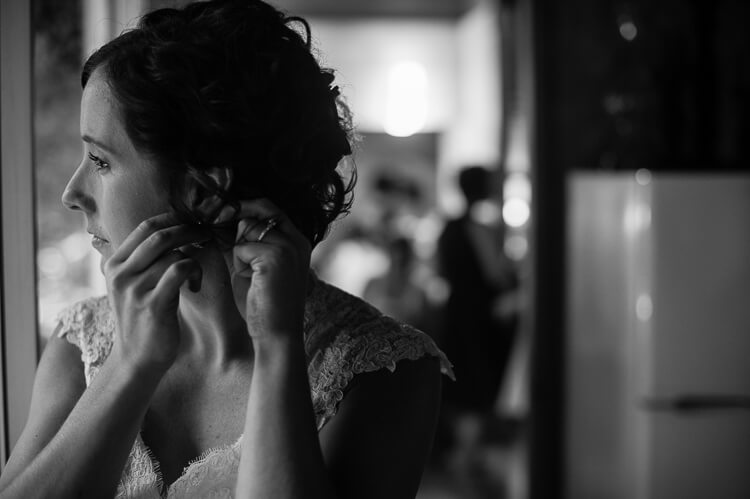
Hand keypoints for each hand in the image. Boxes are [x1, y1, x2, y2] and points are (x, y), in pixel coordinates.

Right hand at [104, 214, 209, 373]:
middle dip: (189, 230)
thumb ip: (143, 261)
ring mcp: (135, 290)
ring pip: (173, 254)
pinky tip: (194, 287)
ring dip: (194, 259)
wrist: (135, 360)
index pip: (145, 227)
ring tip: (195, 276)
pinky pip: (179, 271)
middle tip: (206, 235)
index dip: (173, 220)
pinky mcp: (153, 305)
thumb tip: (170, 230)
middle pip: (160, 235)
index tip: (192, 223)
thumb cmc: (141, 319)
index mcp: (114, 265)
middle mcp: (121, 274)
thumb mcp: (132, 286)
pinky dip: (194, 272)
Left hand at [221, 198, 311, 342]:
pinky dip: (238, 264)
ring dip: (239, 250)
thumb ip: (246, 242)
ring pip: (247, 228)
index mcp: (298, 240)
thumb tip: (220, 217)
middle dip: (237, 223)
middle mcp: (297, 239)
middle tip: (227, 238)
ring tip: (249, 274)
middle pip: (258, 211)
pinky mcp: (275, 257)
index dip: (245, 206)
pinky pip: (242, 248)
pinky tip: (251, 281)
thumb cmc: (264, 304)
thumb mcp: (255, 266)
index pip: (270, 207)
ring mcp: (288, 247)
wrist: (276, 334)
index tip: (221, 213)